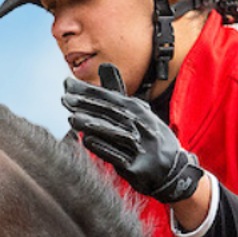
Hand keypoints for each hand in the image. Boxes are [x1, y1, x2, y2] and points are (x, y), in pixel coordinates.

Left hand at [63, 64, 204, 202]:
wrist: (172, 171)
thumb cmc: (148, 138)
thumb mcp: (137, 112)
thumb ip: (117, 93)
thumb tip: (104, 65)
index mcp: (141, 112)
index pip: (112, 98)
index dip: (90, 91)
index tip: (68, 84)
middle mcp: (143, 127)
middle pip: (112, 113)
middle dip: (87, 105)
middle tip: (65, 99)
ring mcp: (142, 147)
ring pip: (114, 133)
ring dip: (93, 125)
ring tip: (72, 119)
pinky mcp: (137, 167)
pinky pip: (117, 155)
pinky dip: (102, 147)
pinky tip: (86, 140)